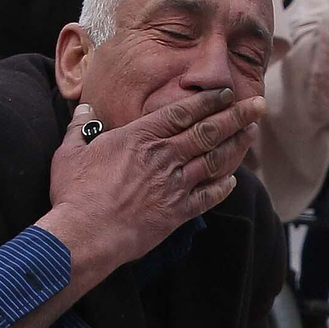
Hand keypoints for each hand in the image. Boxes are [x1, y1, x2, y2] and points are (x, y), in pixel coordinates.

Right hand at [40, 89, 264, 285]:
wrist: (86, 234)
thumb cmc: (75, 193)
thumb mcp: (70, 153)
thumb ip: (80, 128)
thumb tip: (83, 109)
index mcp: (140, 137)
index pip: (182, 112)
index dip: (208, 101)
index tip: (226, 93)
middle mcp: (163, 157)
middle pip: (208, 131)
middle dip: (236, 116)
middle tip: (258, 104)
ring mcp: (173, 185)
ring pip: (214, 159)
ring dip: (236, 145)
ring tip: (252, 133)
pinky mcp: (176, 212)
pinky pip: (207, 196)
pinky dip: (222, 187)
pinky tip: (233, 181)